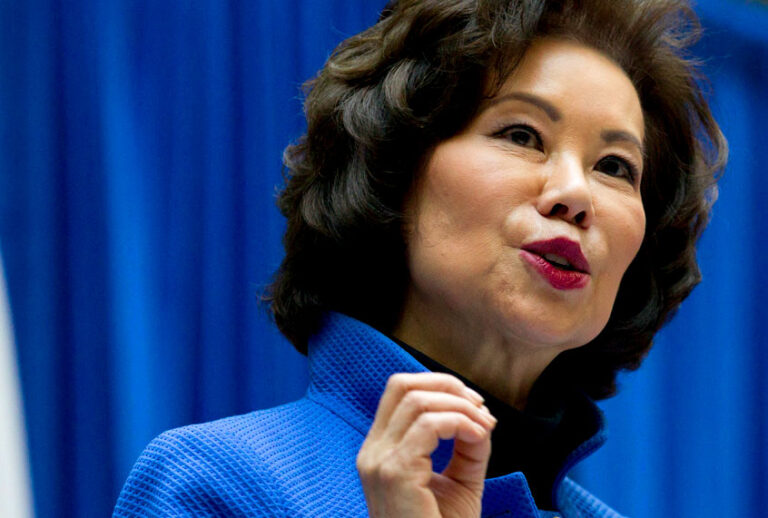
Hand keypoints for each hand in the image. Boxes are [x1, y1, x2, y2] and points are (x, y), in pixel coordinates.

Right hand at [356, 372, 496, 517]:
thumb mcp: (459, 482)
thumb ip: (467, 446)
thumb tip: (482, 417)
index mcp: (381, 449)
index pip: (400, 391)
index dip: (440, 386)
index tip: (475, 406)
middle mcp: (373, 451)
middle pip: (403, 385)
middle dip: (448, 385)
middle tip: (481, 408)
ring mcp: (379, 461)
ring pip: (417, 401)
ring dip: (460, 406)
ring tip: (483, 427)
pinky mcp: (394, 472)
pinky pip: (428, 426)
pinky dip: (459, 422)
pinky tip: (477, 437)